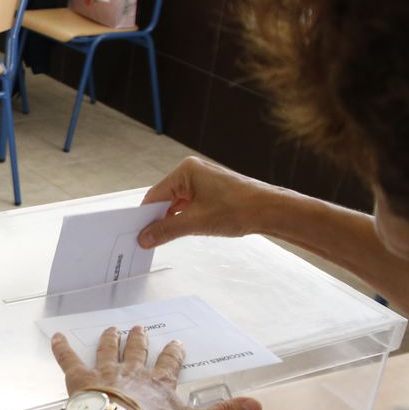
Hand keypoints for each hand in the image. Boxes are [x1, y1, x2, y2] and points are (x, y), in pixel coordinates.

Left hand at [50, 325, 261, 409]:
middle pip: (139, 353)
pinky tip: (55, 335)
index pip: (170, 365)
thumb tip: (258, 405)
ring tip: (113, 329)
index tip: (177, 344)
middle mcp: (133, 372)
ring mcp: (106, 373)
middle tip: (142, 328)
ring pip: (109, 351)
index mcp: (159, 384)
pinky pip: (69, 359)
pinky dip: (61, 347)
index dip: (174, 354)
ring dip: (111, 340)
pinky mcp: (81, 379)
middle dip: (142, 341)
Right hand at [138, 156, 276, 248]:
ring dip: (171, 220)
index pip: (155, 194)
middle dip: (158, 218)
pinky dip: (184, 218)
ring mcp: (203, 182)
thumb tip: (145, 237)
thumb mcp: (195, 222)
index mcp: (186, 170)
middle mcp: (193, 172)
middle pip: (164, 198)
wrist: (271, 211)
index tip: (137, 232)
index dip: (145, 215)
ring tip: (165, 237)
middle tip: (148, 239)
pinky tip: (182, 231)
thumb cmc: (240, 208)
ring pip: (176, 203)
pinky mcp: (211, 192)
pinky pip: (188, 205)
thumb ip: (166, 230)